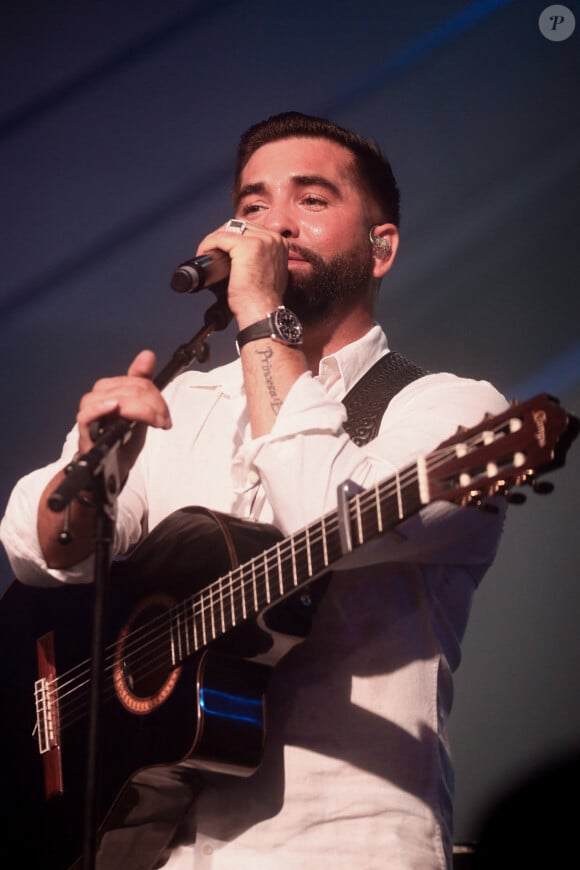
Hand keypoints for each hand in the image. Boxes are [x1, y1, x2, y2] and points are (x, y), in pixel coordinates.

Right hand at [76, 350, 170, 481]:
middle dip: (154, 406)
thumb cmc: (124, 439)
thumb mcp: (141, 410)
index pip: (138, 381)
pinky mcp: (84, 429)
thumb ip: (143, 382)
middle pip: (131, 389)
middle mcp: (100, 395)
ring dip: (141, 410)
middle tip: (164, 423)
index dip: (156, 397)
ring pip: (116, 397)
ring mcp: (90, 411)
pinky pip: (87, 413)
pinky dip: (100, 408)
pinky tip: (114, 407)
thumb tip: (147, 354)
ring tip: (154, 424)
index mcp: (113, 388)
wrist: (113, 468)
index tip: (165, 417)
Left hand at [196, 222, 288, 328]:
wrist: (262, 312)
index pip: (250, 230)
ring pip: (228, 230)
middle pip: (239, 226)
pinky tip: (204, 254)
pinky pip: (220, 238)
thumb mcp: (269, 274)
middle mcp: (273, 238)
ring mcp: (261, 240)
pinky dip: (208, 244)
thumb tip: (243, 258)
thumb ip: (262, 261)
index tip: (221, 251)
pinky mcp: (246, 246)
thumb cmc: (263, 300)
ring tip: (207, 254)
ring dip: (214, 240)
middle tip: (212, 252)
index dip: (232, 238)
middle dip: (222, 237)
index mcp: (279, 243)